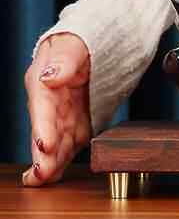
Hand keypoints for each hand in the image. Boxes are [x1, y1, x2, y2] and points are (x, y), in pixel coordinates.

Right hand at [22, 33, 90, 186]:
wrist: (95, 41)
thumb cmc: (80, 39)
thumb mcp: (74, 41)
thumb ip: (65, 58)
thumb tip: (51, 76)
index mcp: (44, 78)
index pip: (43, 104)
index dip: (42, 125)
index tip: (45, 143)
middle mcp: (49, 100)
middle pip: (45, 128)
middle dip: (43, 152)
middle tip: (43, 172)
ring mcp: (61, 112)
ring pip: (55, 141)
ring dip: (50, 161)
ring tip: (45, 179)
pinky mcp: (75, 121)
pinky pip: (69, 142)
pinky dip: (62, 159)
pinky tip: (54, 176)